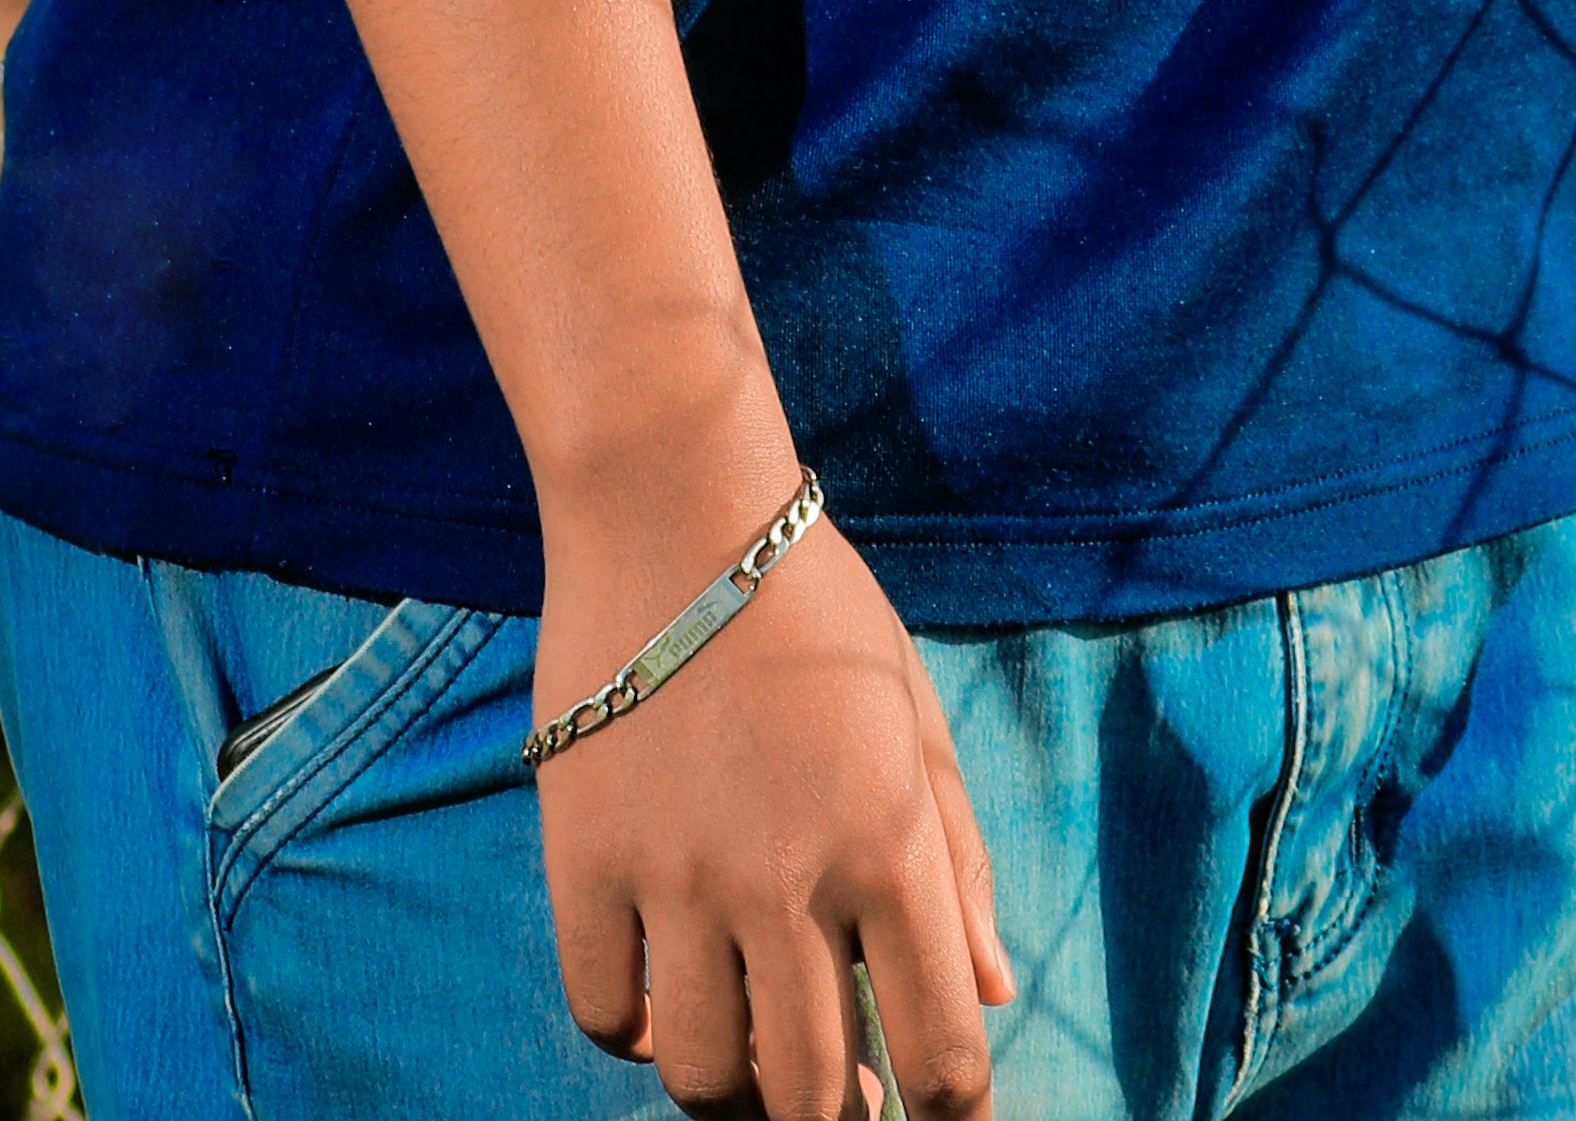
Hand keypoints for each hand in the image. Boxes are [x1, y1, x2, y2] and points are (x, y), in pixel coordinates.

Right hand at [535, 502, 1014, 1120]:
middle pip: (815, 1092)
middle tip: (846, 1105)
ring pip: (703, 1076)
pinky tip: (662, 1007)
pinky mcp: (584, 866)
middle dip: (842, 1120)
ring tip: (752, 1070)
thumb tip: (991, 990)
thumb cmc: (815, 611)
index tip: (942, 1120)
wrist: (676, 515)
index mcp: (889, 842)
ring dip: (736, 1093)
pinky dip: (636, 1033)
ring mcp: (678, 880)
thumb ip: (958, 859)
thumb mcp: (914, 716)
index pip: (941, 1046)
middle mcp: (786, 881)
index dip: (950, 1112)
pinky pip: (606, 1013)